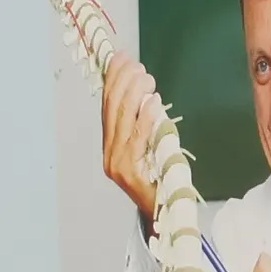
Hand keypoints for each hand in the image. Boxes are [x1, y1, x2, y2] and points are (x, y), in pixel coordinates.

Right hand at [101, 56, 163, 223]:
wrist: (162, 213)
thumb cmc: (160, 177)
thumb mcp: (150, 147)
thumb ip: (144, 125)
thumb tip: (146, 93)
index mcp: (110, 146)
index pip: (108, 107)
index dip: (113, 80)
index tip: (121, 58)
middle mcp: (109, 154)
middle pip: (112, 110)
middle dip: (123, 82)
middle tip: (137, 65)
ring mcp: (117, 163)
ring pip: (122, 120)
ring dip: (134, 94)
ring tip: (147, 77)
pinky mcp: (129, 171)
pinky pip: (138, 138)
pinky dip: (145, 117)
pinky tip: (153, 101)